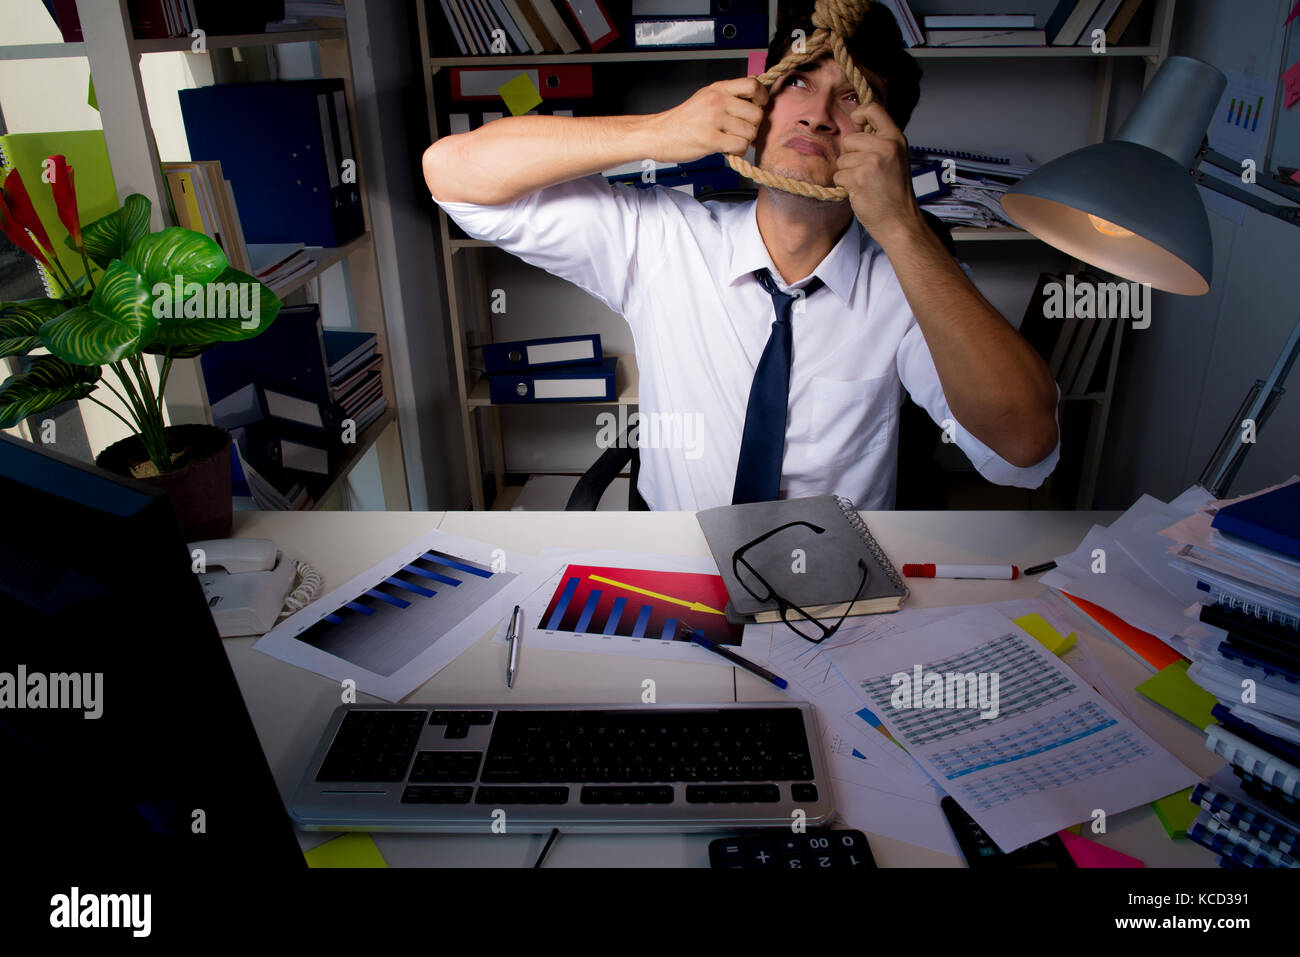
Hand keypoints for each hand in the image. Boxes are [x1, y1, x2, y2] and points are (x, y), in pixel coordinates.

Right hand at [647, 78, 768, 164]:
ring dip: (744, 141)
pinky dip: (737, 152)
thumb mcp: (706, 97)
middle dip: (753, 126)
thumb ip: (729, 95)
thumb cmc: (682, 119)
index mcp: (718, 88)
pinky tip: (727, 149)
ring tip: (731, 140)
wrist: (658, 134)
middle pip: (756, 113)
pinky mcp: (710, 139)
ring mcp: (714, 119)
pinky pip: (739, 146)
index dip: (762, 98)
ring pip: (750, 132)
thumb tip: (754, 96)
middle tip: (742, 131)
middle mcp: (717, 101)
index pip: (753, 85)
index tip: (759, 107)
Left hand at [832, 101, 920, 236]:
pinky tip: (860, 192)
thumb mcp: (895, 158)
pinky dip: (845, 185)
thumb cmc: (895, 192)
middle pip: (849, 138)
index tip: (856, 124)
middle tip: (864, 170)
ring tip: (865, 183)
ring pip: (842, 159)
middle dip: (850, 155)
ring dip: (847, 172)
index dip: (859, 114)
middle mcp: (885, 146)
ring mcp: (872, 162)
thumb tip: (855, 130)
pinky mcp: (859, 178)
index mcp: (895, 138)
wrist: (900, 220)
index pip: (873, 109)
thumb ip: (879, 142)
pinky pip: (839, 175)